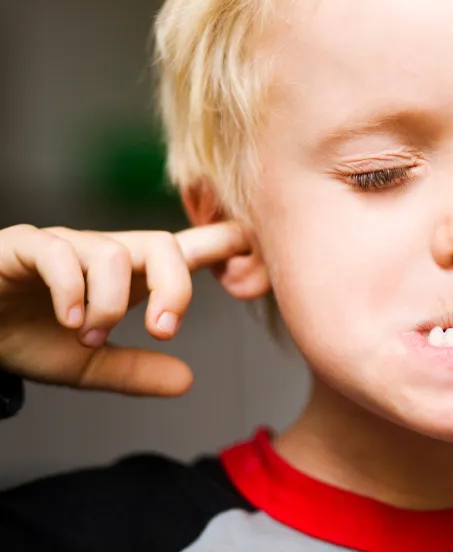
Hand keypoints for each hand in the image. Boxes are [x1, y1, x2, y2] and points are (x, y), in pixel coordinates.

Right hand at [0, 222, 249, 395]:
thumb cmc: (24, 337)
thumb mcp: (85, 366)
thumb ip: (133, 372)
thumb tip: (187, 382)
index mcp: (128, 276)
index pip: (186, 249)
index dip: (226, 245)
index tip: (255, 260)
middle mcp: (103, 252)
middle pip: (163, 245)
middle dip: (175, 287)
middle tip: (162, 330)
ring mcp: (65, 244)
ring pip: (112, 253)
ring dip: (108, 303)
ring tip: (89, 336)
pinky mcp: (24, 245)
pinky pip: (58, 253)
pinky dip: (71, 289)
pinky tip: (69, 319)